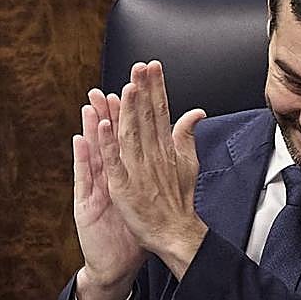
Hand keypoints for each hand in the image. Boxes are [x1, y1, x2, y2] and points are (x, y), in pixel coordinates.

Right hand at [72, 88, 144, 299]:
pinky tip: (83, 138)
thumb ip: (160, 169)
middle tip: (109, 84)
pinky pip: (85, 178)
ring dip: (94, 127)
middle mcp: (111, 177)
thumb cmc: (133, 229)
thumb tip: (174, 147)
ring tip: (93, 103)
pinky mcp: (87, 204)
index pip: (131, 136)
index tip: (137, 84)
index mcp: (127, 173)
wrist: (118, 262)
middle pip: (112, 139)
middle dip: (112, 110)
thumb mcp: (148, 198)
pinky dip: (84, 157)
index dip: (134, 111)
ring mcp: (97, 189)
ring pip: (96, 152)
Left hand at [98, 60, 207, 278]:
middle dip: (143, 90)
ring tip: (127, 87)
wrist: (175, 233)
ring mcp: (138, 170)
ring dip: (128, 111)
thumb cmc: (179, 201)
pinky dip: (109, 144)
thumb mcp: (188, 163)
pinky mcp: (123, 186)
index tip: (152, 66)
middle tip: (139, 66)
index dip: (156, 87)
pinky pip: (114, 162)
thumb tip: (196, 112)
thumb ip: (188, 135)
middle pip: (146, 117)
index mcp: (165, 148)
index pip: (160, 111)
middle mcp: (153, 155)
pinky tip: (104, 126)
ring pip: (131, 134)